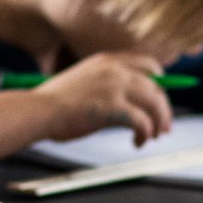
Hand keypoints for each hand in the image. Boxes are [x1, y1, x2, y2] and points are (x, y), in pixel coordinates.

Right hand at [31, 54, 171, 146]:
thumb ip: (106, 85)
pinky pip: (142, 121)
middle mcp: (115, 69)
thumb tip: (128, 104)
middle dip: (163, 108)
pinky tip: (136, 142)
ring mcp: (115, 86)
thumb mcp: (84, 82)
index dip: (160, 83)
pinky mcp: (113, 107)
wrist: (39, 110)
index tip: (160, 99)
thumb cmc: (55, 103)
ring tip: (151, 137)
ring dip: (157, 123)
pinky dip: (144, 134)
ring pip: (155, 103)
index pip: (148, 64)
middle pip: (156, 86)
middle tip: (163, 127)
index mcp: (107, 60)